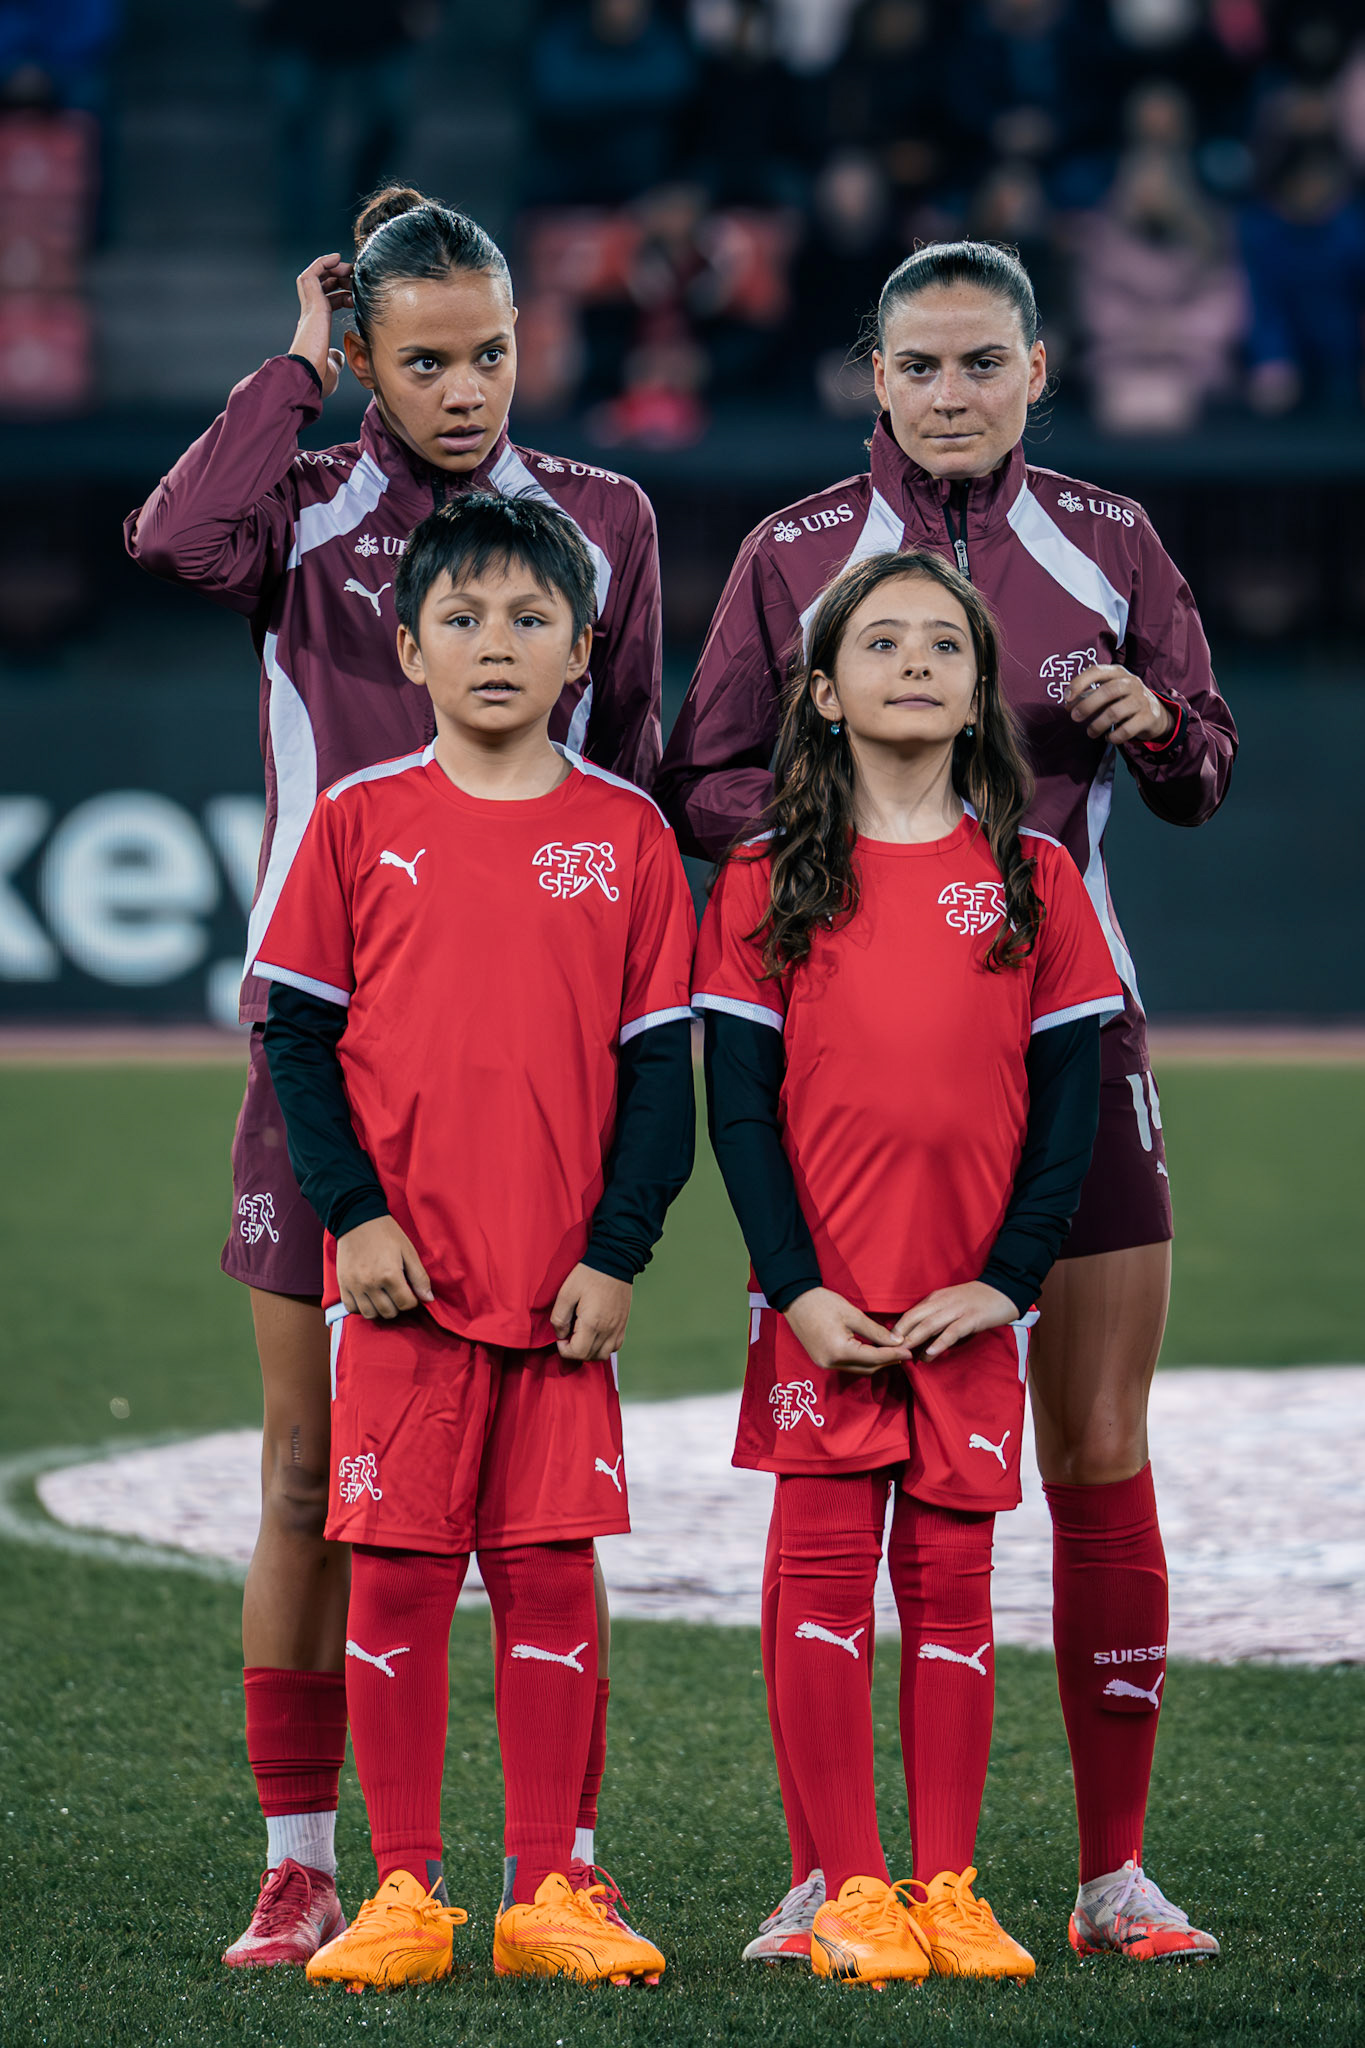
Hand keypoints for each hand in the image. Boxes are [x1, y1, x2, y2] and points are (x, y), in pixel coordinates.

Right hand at [289, 253, 353, 397]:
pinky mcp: (311, 302)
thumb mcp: (333, 367)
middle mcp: (310, 315)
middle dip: (339, 278)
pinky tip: (336, 257)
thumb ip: (335, 358)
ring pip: (315, 276)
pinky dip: (322, 262)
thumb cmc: (318, 377)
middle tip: (355, 277)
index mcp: (316, 328)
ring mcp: (309, 308)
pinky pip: (311, 273)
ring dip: (332, 268)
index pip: (327, 303)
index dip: (342, 296)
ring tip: (348, 267)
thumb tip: (339, 357)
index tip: (356, 297)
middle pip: (322, 287)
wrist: (309, 375)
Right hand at [336, 1216, 432, 1320]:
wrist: (357, 1219)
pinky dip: (362, 1307)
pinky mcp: (343, 1284)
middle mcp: (370, 1283)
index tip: (411, 1292)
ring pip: (370, 1314)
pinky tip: (369, 1297)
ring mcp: (355, 1285)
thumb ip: (419, 1277)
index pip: (406, 1304)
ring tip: (384, 1296)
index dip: (412, 1301)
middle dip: (398, 1306)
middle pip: (389, 1312)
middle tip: (398, 1293)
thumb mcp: (408, 1251)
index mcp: (390, 1275)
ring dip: (380, 1309)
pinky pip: (352, 1308)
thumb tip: (428, 1299)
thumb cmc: (386, 1234)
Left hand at [551, 1263, 631, 1363]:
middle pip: (590, 1356)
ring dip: (589, 1352)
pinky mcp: (623, 1323)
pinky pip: (615, 1346)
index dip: (564, 1350)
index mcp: (592, 1323)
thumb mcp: (566, 1292)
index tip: (560, 1338)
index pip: (578, 1352)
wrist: (614, 1261)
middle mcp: (607, 1330)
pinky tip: (595, 1335)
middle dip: (575, 1351)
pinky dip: (603, 1347)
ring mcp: (618, 1328)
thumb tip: (561, 1334)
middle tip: (568, 1336)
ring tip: (581, 1338)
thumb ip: (559, 1317)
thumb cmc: (589, 1275)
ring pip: (603, 1355)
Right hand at [782, 1288, 909, 1376]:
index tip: (909, 1351)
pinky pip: (848, 1366)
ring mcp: (825, 1364)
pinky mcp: (822, 1361)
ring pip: (858, 1369)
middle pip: (867, 1368)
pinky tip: (873, 1352)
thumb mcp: (853, 1314)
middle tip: (905, 1353)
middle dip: (887, 1361)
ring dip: (876, 1363)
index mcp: (839, 1351)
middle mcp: (831, 1363)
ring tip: (893, 1353)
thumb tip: (896, 1341)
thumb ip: (876, 1331)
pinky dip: (863, 1361)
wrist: (795, 1300)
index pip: (874, 1358)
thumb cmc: (823, 1303)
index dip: (894, 1355)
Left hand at [892, 1282, 1016, 1360]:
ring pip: (930, 1325)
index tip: (886, 1341)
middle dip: (900, 1333)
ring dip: (915, 1340)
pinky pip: (952, 1332)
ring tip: (905, 1354)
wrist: (1004, 1290)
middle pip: (915, 1317)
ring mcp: (957, 1310)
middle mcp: (943, 1302)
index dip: (898, 1327)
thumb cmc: (976, 1300)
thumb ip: (936, 1315)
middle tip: (888, 1349)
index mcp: (936, 1298)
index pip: (912, 1312)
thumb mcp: (951, 1303)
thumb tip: (919, 1335)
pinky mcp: (971, 1319)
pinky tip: (931, 1353)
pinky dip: (939, 1343)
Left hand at [1066, 664, 1173, 745]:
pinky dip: (1114, 736)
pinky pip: (1126, 730)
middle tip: (1075, 717)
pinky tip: (1108, 737)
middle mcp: (1132, 682)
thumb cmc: (1124, 701)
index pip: (1097, 671)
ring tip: (1090, 732)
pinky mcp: (1149, 717)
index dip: (1080, 683)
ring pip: (1115, 712)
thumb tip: (1068, 704)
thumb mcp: (1109, 692)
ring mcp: (1142, 699)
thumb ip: (1088, 695)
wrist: (1155, 714)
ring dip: (1098, 725)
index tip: (1067, 697)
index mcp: (1118, 672)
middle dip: (1087, 705)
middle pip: (1107, 691)